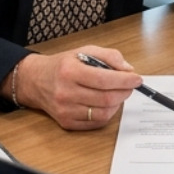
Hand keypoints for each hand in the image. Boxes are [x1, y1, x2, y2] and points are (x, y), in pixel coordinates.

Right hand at [6, 47, 139, 129]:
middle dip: (125, 92)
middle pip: (106, 98)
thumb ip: (109, 56)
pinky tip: (106, 103)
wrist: (36, 81)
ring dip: (118, 103)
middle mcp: (66, 92)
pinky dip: (107, 113)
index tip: (137, 79)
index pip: (104, 79)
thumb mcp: (84, 51)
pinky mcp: (67, 122)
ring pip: (104, 113)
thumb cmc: (63, 65)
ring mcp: (65, 110)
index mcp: (70, 71)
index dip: (125, 80)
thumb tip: (128, 70)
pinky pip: (96, 122)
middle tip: (130, 86)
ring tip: (118, 93)